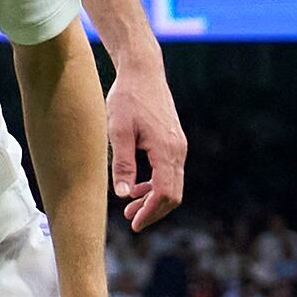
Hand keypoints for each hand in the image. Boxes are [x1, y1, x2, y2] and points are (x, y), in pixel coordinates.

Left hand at [103, 54, 189, 227]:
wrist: (143, 72)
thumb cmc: (127, 98)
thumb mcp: (118, 131)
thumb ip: (123, 164)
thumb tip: (123, 195)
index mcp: (167, 150)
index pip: (165, 193)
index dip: (150, 212)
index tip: (133, 224)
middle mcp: (178, 151)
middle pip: (173, 194)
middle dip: (153, 210)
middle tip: (130, 220)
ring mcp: (179, 146)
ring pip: (172, 184)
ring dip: (153, 199)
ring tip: (130, 208)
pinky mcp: (174, 141)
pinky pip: (170, 171)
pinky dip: (156, 184)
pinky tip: (137, 187)